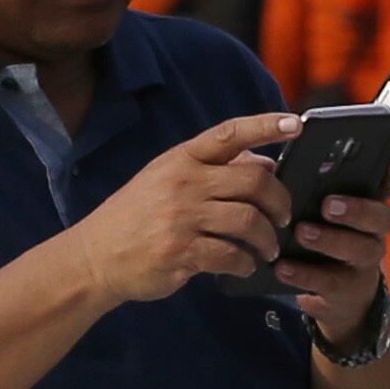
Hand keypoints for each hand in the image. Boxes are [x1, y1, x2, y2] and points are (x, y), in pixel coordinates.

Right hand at [63, 111, 301, 308]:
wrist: (95, 255)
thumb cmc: (137, 216)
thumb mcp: (168, 180)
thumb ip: (214, 171)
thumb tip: (267, 164)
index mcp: (181, 159)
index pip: (229, 134)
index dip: (264, 126)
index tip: (294, 124)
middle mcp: (182, 182)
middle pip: (253, 182)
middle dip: (279, 202)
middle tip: (284, 218)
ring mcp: (181, 217)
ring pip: (248, 221)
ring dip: (267, 238)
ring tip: (268, 248)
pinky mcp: (180, 251)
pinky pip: (231, 255)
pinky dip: (246, 263)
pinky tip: (244, 265)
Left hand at [277, 144, 389, 345]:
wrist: (334, 299)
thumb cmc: (320, 242)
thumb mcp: (316, 214)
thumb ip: (307, 189)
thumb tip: (271, 165)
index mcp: (368, 207)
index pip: (389, 185)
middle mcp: (374, 234)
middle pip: (383, 217)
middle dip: (358, 209)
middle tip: (328, 204)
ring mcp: (364, 264)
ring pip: (360, 249)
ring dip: (331, 240)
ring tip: (302, 233)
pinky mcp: (347, 292)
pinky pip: (329, 282)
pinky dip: (304, 275)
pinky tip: (282, 267)